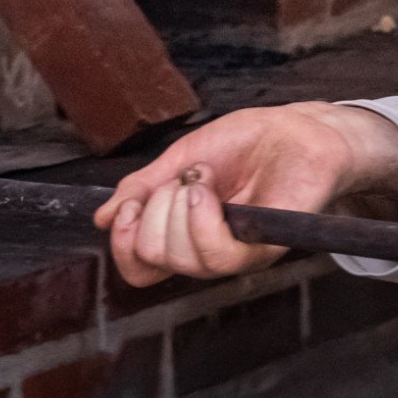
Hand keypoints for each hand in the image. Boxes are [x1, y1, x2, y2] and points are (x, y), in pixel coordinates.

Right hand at [91, 102, 397, 288]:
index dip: (122, 242)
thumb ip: (142, 187)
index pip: (139, 267)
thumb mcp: (180, 158)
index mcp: (182, 232)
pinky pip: (216, 256)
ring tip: (200, 179)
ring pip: (179, 258)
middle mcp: (204, 250)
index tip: (128, 207)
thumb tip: (102, 218)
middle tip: (180, 179)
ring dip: (178, 207)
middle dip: (153, 209)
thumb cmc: (246, 142)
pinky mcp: (260, 251)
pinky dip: (201, 219)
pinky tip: (206, 190)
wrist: (295, 130)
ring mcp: (232, 252)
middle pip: (151, 257)